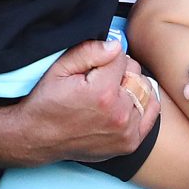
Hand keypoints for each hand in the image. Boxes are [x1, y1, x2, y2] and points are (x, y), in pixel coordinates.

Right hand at [17, 38, 159, 163]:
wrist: (37, 139)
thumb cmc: (46, 102)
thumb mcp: (59, 69)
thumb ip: (89, 51)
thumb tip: (116, 45)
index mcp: (103, 92)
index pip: (121, 56)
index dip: (107, 56)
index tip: (93, 66)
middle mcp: (119, 113)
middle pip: (135, 73)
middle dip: (120, 70)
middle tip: (99, 79)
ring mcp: (126, 131)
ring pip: (145, 90)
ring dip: (131, 86)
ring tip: (111, 92)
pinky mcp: (129, 143)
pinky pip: (151, 112)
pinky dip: (142, 102)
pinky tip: (126, 101)